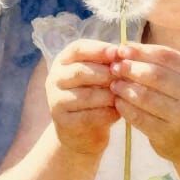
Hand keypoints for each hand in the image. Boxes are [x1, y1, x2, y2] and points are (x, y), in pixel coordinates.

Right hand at [46, 39, 119, 155]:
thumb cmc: (95, 95)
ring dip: (108, 95)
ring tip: (124, 95)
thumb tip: (124, 53)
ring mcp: (56, 100)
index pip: (77, 49)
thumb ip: (108, 63)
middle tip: (124, 77)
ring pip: (85, 95)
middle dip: (105, 73)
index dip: (98, 49)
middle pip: (80, 71)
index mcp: (63, 61)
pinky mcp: (63, 122)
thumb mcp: (99, 75)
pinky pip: (88, 116)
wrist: (82, 131)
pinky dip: (106, 113)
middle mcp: (54, 78)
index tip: (117, 52)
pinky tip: (118, 112)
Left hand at [109, 43, 179, 164]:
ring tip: (114, 84)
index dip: (140, 50)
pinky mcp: (168, 135)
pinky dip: (125, 108)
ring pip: (144, 96)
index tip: (121, 50)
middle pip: (154, 75)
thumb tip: (125, 48)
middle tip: (114, 68)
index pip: (165, 55)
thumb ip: (160, 64)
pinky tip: (118, 102)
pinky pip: (139, 117)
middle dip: (130, 69)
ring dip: (124, 88)